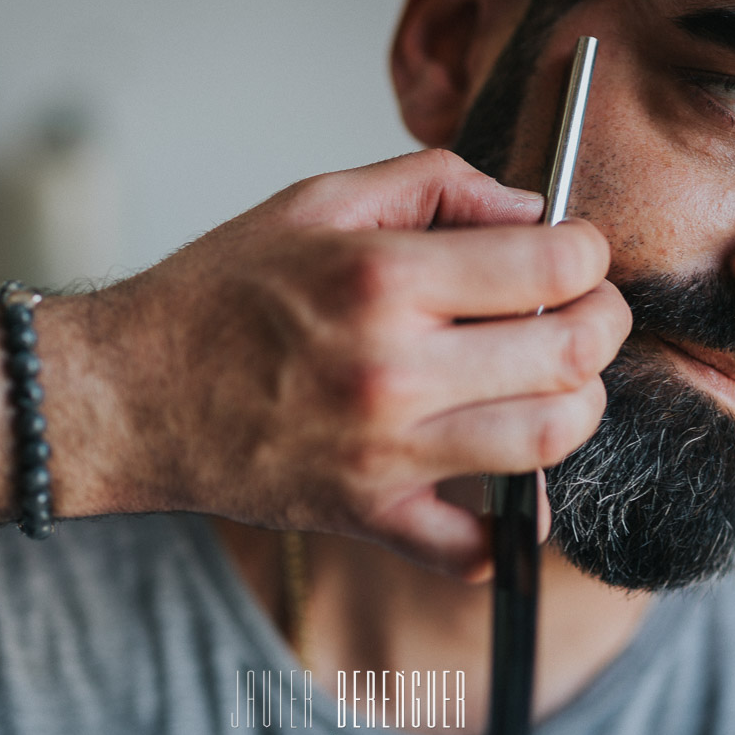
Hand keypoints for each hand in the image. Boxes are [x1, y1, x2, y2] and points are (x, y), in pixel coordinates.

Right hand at [90, 150, 630, 577]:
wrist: (130, 393)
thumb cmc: (219, 292)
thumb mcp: (316, 201)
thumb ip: (433, 184)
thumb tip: (530, 210)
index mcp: (385, 279)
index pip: (554, 262)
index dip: (590, 251)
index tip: (577, 253)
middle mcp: (393, 369)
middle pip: (572, 353)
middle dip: (604, 322)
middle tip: (586, 309)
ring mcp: (385, 453)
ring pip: (550, 441)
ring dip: (580, 407)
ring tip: (554, 382)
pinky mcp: (368, 515)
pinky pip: (476, 550)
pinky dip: (513, 528)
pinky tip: (508, 490)